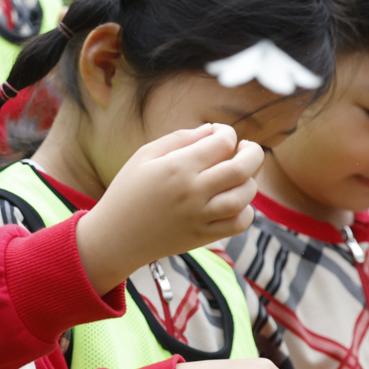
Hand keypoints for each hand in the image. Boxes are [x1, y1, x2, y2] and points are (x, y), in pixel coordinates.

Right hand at [77, 124, 262, 294]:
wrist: (115, 237)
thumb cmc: (127, 191)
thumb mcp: (144, 156)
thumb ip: (179, 139)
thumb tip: (211, 131)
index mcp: (177, 166)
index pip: (223, 142)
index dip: (226, 132)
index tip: (219, 135)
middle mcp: (193, 191)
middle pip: (243, 167)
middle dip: (253, 152)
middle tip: (247, 148)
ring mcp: (200, 216)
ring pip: (245, 195)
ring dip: (249, 180)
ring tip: (238, 176)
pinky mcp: (203, 236)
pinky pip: (239, 223)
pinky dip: (245, 210)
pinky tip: (234, 202)